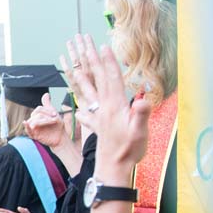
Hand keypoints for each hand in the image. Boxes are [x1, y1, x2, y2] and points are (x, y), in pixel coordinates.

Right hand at [25, 92, 65, 147]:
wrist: (60, 137)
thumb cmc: (57, 126)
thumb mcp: (54, 114)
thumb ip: (48, 105)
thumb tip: (46, 94)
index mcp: (38, 115)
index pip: (39, 109)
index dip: (47, 111)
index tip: (55, 115)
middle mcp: (34, 120)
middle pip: (36, 115)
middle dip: (45, 117)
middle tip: (54, 120)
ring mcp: (33, 127)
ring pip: (33, 121)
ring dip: (42, 121)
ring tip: (51, 123)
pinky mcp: (33, 135)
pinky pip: (27, 130)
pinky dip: (26, 126)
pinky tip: (25, 122)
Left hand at [62, 34, 151, 171]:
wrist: (113, 169)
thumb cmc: (129, 150)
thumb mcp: (139, 131)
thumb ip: (140, 115)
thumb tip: (141, 101)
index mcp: (113, 106)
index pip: (110, 79)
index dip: (107, 62)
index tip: (102, 45)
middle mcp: (103, 107)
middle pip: (96, 79)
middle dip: (90, 60)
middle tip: (82, 43)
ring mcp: (98, 115)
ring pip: (87, 91)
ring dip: (80, 75)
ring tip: (71, 64)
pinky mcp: (97, 125)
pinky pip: (87, 109)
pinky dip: (82, 103)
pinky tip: (77, 106)